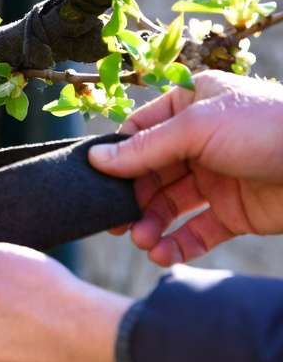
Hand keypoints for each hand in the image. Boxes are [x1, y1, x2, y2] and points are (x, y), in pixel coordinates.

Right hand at [89, 70, 282, 265]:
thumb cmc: (269, 128)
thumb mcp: (197, 127)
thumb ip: (146, 147)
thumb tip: (96, 159)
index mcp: (190, 107)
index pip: (139, 132)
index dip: (117, 158)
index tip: (96, 182)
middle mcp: (199, 142)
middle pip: (149, 174)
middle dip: (132, 200)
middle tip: (115, 224)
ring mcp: (217, 178)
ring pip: (169, 205)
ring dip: (152, 225)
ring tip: (143, 243)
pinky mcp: (234, 213)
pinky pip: (196, 231)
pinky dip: (177, 244)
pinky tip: (163, 254)